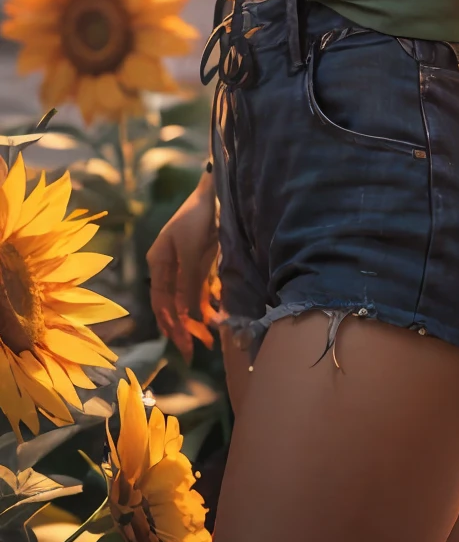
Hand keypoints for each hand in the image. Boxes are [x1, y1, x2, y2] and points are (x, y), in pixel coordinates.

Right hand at [146, 170, 217, 361]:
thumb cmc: (199, 217)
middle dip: (184, 328)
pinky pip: (202, 288)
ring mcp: (186, 264)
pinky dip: (208, 303)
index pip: (162, 303)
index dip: (171, 326)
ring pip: (189, 299)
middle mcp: (169, 266)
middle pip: (173, 305)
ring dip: (199, 319)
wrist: (218, 191)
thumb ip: (188, 283)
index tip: (184, 346)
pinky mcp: (202, 261)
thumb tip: (186, 315)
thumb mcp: (191, 252)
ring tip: (211, 338)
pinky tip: (216, 315)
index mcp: (158, 262)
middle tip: (197, 350)